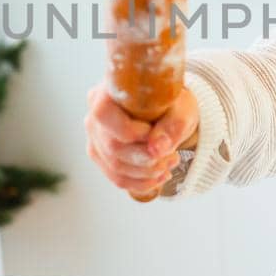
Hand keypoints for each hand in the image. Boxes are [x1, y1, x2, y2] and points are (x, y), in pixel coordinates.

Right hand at [84, 84, 198, 201]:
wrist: (170, 112)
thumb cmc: (172, 104)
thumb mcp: (181, 109)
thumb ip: (172, 126)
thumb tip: (157, 149)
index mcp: (106, 94)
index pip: (104, 115)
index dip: (132, 131)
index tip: (157, 133)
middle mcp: (94, 117)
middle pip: (112, 146)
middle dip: (146, 158)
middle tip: (172, 155)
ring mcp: (95, 139)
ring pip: (115, 166)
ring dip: (148, 172)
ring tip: (170, 163)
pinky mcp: (102, 157)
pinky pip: (117, 178)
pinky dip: (142, 182)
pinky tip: (160, 176)